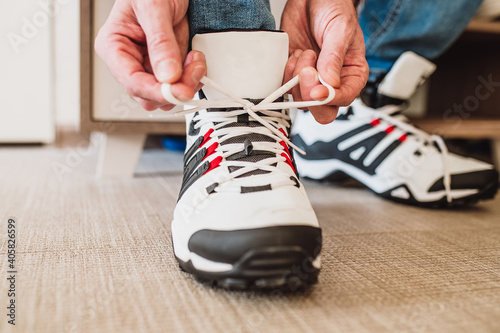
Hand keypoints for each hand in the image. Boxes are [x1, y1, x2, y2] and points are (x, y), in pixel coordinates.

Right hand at [94, 0, 206, 110]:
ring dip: (186, 84)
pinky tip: (196, 60)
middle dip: (174, 88)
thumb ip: (160, 42)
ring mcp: (150, 66)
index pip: (131, 81)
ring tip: (196, 61)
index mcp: (114, 46)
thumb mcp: (154, 7)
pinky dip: (192, 77)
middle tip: (194, 71)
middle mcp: (130, 61)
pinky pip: (180, 85)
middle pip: (149, 95)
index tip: (177, 90)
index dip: (155, 91)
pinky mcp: (168, 67)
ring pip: (166, 95)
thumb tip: (167, 75)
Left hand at [281, 0, 367, 123]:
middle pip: (322, 110)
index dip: (330, 99)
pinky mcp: (293, 75)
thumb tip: (329, 84)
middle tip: (307, 70)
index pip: (344, 99)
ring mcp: (311, 80)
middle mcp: (332, 82)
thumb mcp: (340, 30)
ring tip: (305, 52)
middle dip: (309, 93)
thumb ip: (334, 57)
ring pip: (301, 99)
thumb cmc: (333, 10)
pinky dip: (286, 72)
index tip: (318, 90)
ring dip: (297, 77)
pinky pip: (285, 86)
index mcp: (352, 74)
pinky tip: (295, 54)